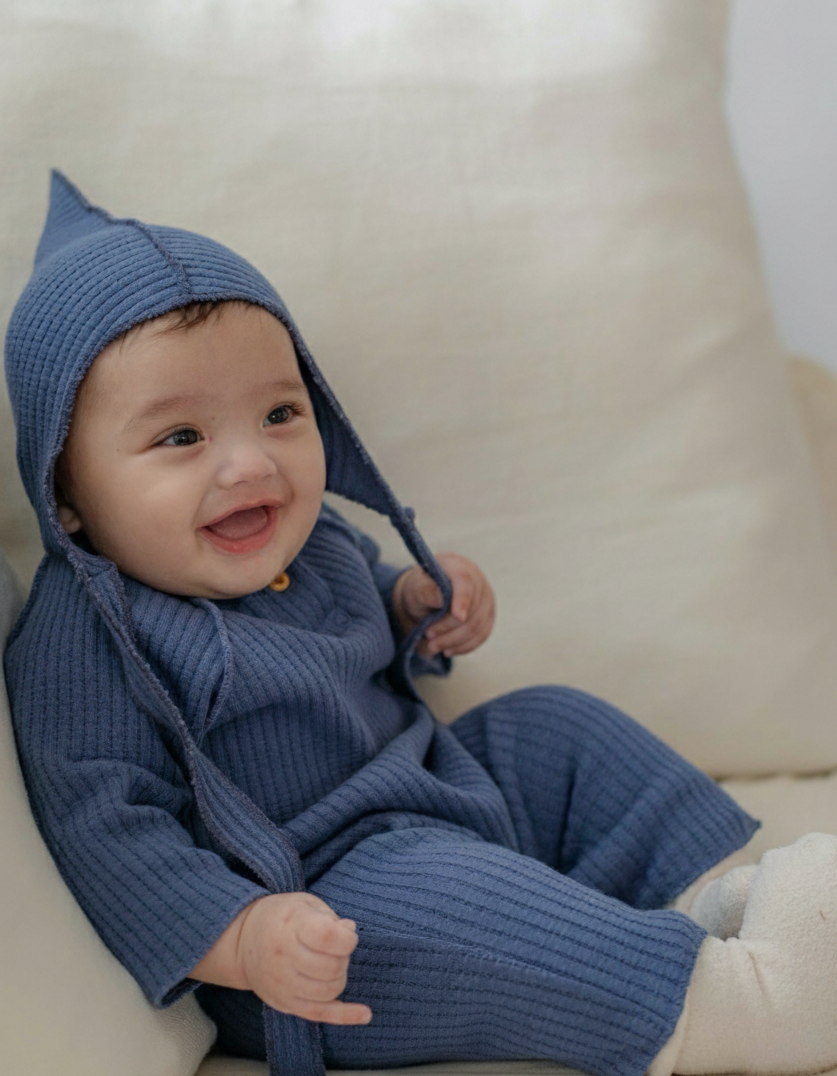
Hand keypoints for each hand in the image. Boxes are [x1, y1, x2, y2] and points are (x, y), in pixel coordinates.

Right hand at [193, 892, 371, 1025]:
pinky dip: (346, 1015)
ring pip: (329, 991)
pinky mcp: (286, 1003)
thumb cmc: (281, 918)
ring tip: (330, 964)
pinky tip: (365, 1014)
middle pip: (332, 968)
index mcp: (291, 926)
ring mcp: (284, 984)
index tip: (346, 934)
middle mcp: (284, 957)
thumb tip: (350, 930)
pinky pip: (321, 1014)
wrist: (243, 941)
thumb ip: (329, 917)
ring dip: (340, 978)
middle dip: (343, 958)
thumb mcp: (304, 904)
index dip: (347, 938)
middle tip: (335, 949)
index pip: (328, 938)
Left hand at [392, 552, 495, 656]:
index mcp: (457, 566)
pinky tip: (448, 650)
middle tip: (428, 637)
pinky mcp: (488, 617)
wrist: (428, 595)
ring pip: (477, 627)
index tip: (458, 617)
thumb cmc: (421, 588)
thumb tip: (442, 600)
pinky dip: (464, 646)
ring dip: (454, 641)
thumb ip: (427, 591)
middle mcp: (478, 580)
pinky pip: (482, 635)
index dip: (463, 599)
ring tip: (433, 646)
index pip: (465, 581)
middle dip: (448, 628)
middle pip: (472, 610)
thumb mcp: (416, 588)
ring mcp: (486, 599)